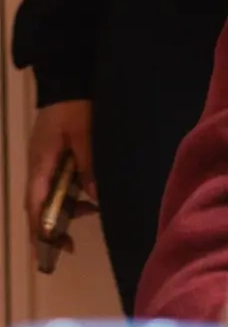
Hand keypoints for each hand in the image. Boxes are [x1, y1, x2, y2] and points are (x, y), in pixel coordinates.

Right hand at [26, 101, 96, 255]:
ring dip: (64, 208)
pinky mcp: (52, 153)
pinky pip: (57, 181)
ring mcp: (44, 160)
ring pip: (49, 194)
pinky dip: (70, 192)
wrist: (68, 78)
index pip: (35, 204)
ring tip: (89, 214)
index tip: (50, 248)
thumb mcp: (84, 135)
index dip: (41, 228)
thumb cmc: (74, 106)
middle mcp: (37, 166)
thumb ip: (87, 165)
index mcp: (40, 164)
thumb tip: (93, 197)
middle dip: (50, 226)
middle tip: (67, 246)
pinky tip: (89, 195)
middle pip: (38, 205)